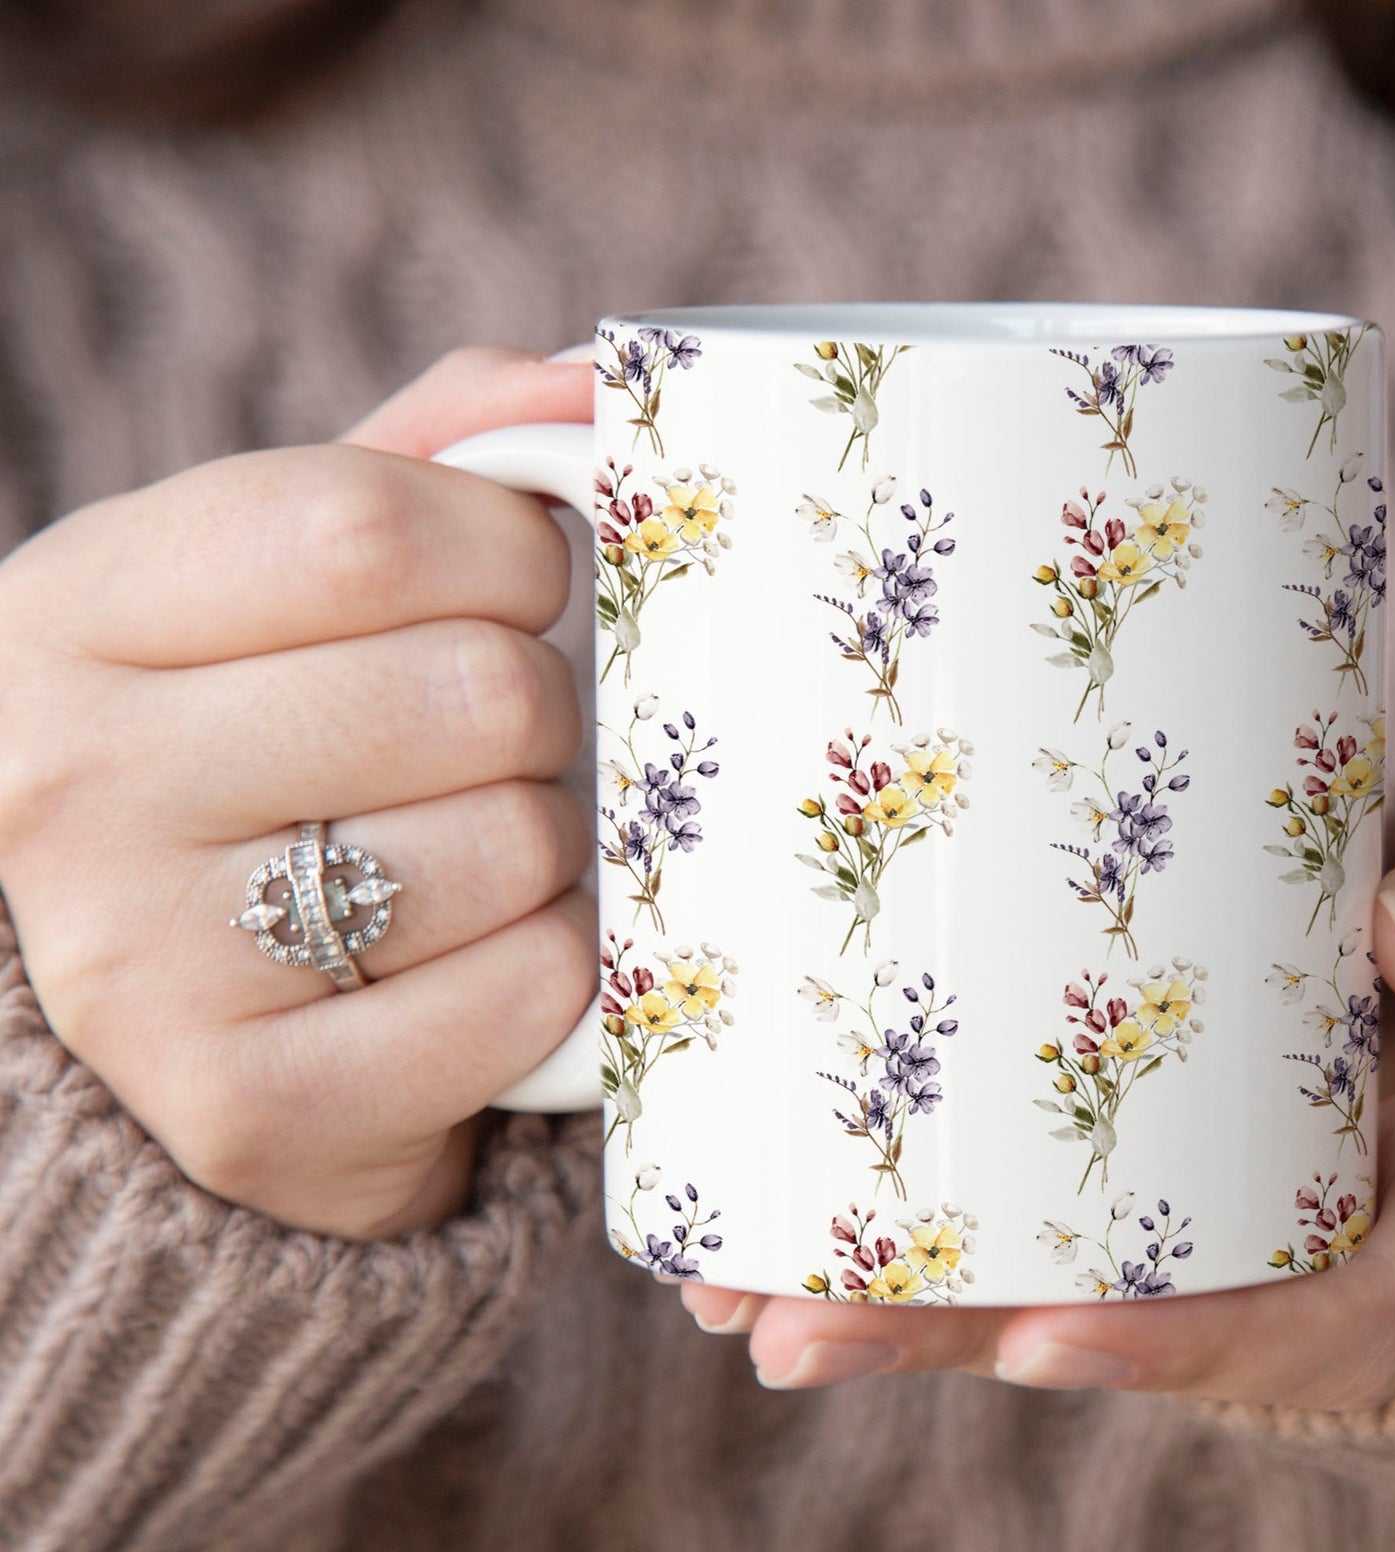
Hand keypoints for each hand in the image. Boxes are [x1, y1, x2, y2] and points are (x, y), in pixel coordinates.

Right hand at [0, 348, 596, 1237]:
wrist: (198, 1008)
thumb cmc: (273, 746)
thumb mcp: (295, 579)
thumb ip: (431, 457)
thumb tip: (591, 380)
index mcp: (70, 610)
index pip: (365, 529)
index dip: (510, 550)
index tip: (523, 585)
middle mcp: (67, 784)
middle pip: (470, 691)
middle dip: (538, 711)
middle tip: (492, 743)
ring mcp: (142, 967)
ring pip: (514, 844)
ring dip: (551, 845)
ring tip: (474, 853)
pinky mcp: (250, 1111)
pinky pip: (530, 992)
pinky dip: (560, 969)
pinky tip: (485, 958)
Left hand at [680, 794, 1394, 1403]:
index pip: (1323, 1321)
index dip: (1186, 1344)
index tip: (1046, 1339)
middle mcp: (1325, 1250)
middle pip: (1140, 1322)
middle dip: (965, 1340)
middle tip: (790, 1331)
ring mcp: (1244, 1210)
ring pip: (1067, 1277)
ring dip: (905, 1298)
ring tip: (732, 1291)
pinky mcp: (1191, 1150)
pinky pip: (1061, 1199)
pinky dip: (938, 1211)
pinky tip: (798, 1196)